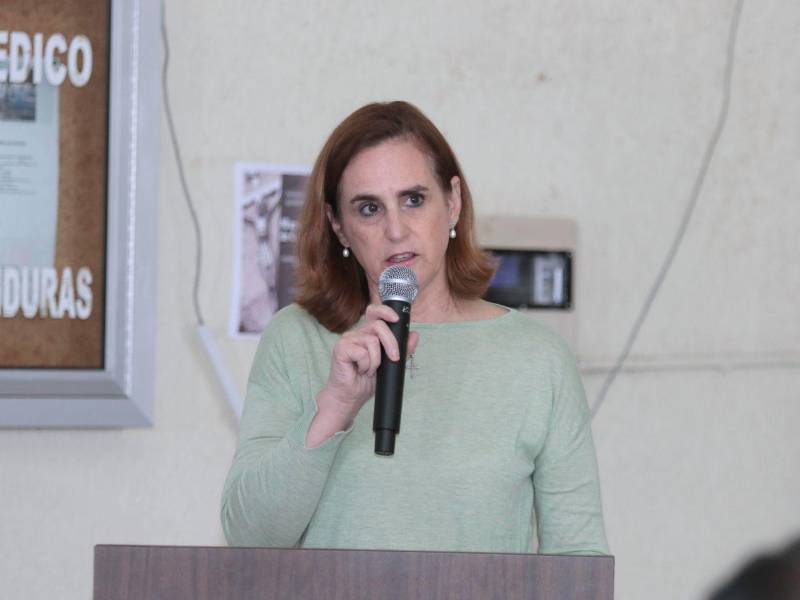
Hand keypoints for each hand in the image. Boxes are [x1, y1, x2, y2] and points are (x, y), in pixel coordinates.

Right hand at [305, 303, 419, 446]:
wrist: (351, 397)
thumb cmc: (366, 381)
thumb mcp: (390, 364)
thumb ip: (402, 349)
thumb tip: (414, 334)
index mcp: (367, 333)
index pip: (374, 312)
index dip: (385, 311)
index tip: (396, 319)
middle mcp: (356, 333)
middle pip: (378, 326)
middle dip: (391, 343)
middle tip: (394, 358)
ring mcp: (347, 340)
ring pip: (372, 341)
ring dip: (376, 360)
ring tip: (369, 370)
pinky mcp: (340, 348)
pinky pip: (362, 352)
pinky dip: (366, 365)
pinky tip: (360, 371)